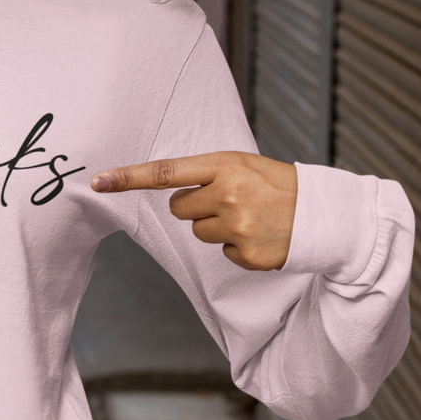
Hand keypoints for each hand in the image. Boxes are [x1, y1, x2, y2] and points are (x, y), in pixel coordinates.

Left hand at [90, 152, 297, 270]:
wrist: (323, 213)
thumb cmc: (277, 184)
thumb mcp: (243, 165)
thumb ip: (207, 173)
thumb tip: (170, 192)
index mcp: (225, 166)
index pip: (166, 172)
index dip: (128, 177)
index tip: (97, 182)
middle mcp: (228, 194)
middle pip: (179, 208)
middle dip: (197, 206)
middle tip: (230, 200)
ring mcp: (238, 226)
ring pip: (198, 232)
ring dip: (217, 227)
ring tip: (249, 217)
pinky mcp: (247, 254)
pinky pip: (222, 253)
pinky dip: (237, 247)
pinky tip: (260, 235)